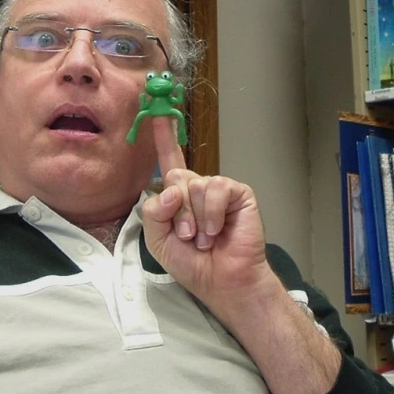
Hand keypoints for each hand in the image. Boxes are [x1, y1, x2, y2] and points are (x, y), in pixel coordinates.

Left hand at [141, 117, 274, 319]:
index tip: (157, 113)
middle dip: (177, 210)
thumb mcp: (159, 240)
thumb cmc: (193, 263)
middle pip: (176, 175)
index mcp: (179, 196)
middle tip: (188, 236)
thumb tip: (172, 189)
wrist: (222, 281)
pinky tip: (218, 230)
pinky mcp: (238, 193)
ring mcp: (218, 189)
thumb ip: (154, 212)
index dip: (163, 138)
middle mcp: (198, 187)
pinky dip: (212, 213)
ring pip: (194, 184)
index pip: (169, 161)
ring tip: (205, 238)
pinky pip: (216, 188)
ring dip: (195, 218)